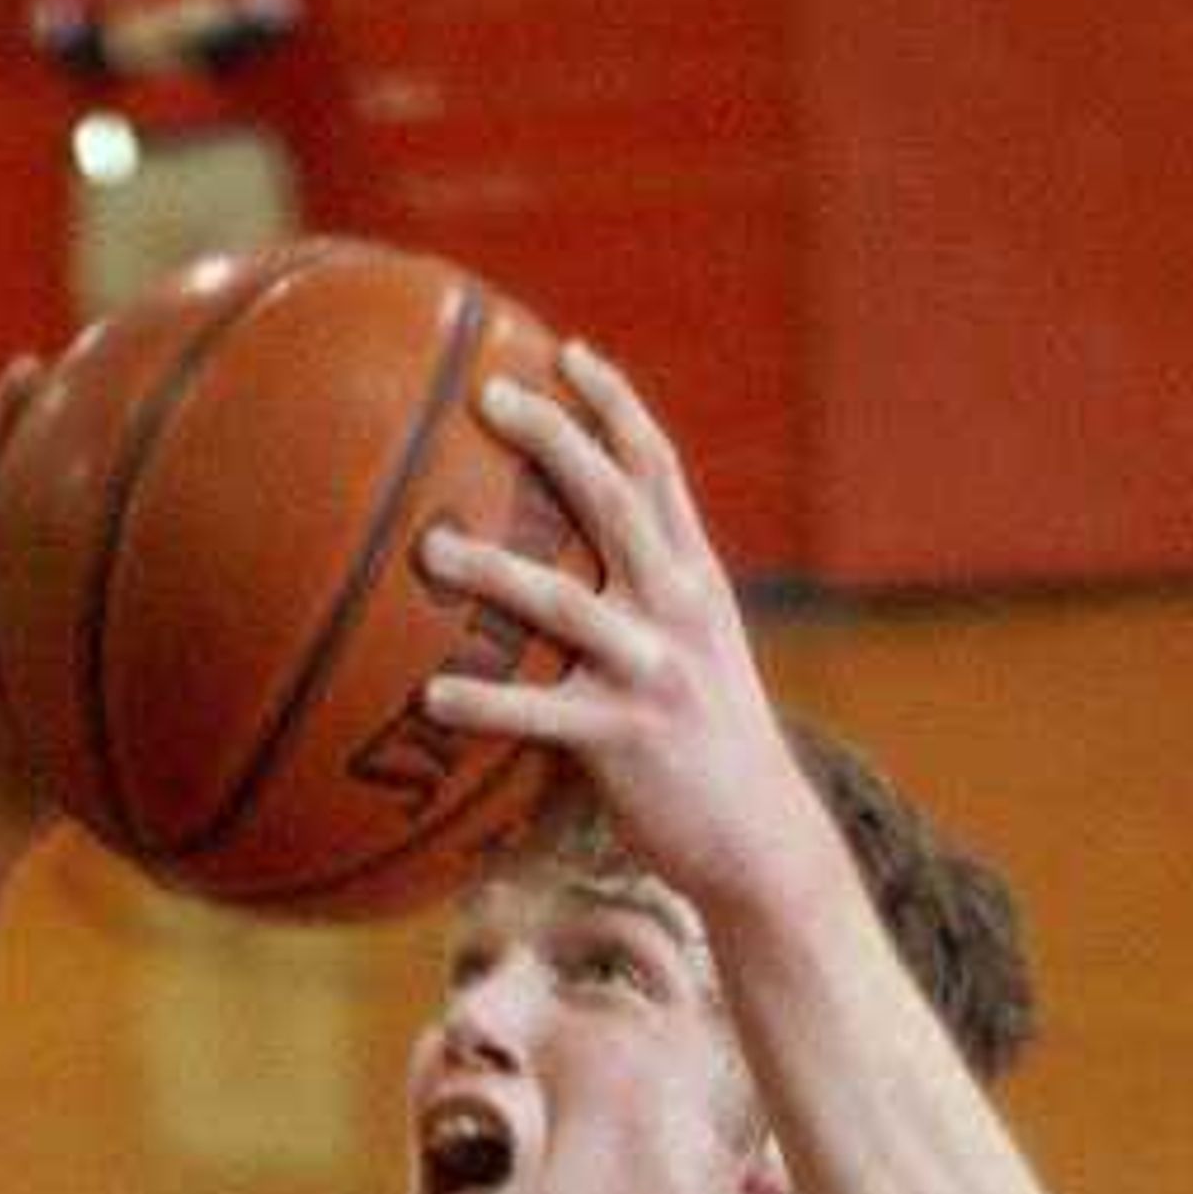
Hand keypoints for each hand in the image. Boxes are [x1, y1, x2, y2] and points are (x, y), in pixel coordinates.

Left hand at [417, 340, 830, 929]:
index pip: (658, 467)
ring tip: (429, 549)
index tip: (567, 353)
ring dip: (492, 572)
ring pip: (564, 600)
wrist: (762, 839)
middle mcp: (680, 609)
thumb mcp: (702, 657)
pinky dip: (485, 703)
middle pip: (613, 497)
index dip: (615, 405)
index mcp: (697, 579)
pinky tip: (429, 696)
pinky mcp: (626, 738)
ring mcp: (653, 671)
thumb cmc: (714, 751)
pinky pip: (541, 713)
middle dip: (552, 438)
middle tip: (487, 396)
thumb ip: (654, 606)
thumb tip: (584, 572)